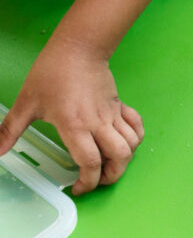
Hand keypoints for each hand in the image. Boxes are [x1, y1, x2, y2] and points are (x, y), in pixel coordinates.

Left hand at [0, 34, 143, 194]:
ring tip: (109, 165)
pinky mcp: (120, 106)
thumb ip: (10, 129)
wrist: (79, 49)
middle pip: (119, 158)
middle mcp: (98, 124)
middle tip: (96, 180)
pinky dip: (135, 138)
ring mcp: (112, 115)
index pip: (90, 162)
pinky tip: (124, 142)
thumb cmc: (52, 73)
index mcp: (75, 126)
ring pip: (131, 145)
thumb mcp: (27, 103)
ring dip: (124, 160)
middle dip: (111, 176)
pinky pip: (136, 127)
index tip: (77, 188)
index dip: (87, 182)